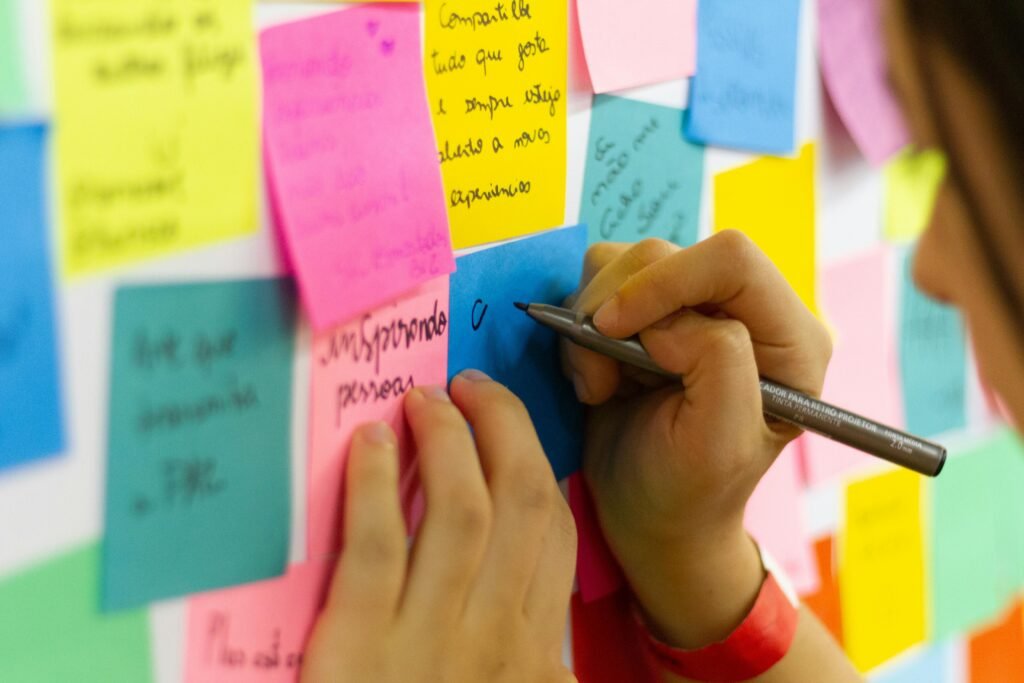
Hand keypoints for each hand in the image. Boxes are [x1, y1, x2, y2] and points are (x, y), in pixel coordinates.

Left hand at [302, 372, 576, 682]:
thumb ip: (530, 655)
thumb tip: (540, 601)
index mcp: (532, 649)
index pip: (556, 531)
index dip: (536, 461)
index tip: (507, 427)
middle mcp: (494, 633)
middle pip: (519, 501)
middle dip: (502, 426)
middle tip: (470, 385)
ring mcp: (428, 638)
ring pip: (459, 511)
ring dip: (445, 439)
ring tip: (423, 400)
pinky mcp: (360, 646)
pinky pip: (376, 547)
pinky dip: (375, 484)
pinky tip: (370, 442)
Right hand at [563, 233, 831, 648]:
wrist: (650, 516)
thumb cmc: (689, 491)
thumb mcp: (717, 443)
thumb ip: (716, 363)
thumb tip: (668, 321)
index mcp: (790, 338)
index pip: (731, 259)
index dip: (663, 282)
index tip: (611, 329)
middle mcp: (747, 310)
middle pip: (667, 253)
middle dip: (618, 308)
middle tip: (600, 377)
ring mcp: (693, 307)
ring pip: (626, 261)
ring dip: (592, 320)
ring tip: (600, 384)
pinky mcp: (649, 311)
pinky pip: (599, 280)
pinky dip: (580, 325)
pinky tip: (597, 376)